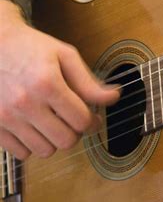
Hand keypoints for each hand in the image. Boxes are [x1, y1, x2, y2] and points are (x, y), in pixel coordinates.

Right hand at [0, 0, 119, 158]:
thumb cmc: (31, 48)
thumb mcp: (65, 56)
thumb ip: (89, 82)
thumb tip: (114, 97)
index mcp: (47, 83)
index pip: (81, 121)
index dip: (93, 122)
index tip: (93, 118)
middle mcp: (25, 103)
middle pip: (65, 141)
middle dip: (75, 132)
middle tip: (73, 121)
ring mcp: (6, 116)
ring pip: (45, 151)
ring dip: (54, 140)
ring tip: (54, 123)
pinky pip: (22, 153)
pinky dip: (32, 145)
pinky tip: (35, 127)